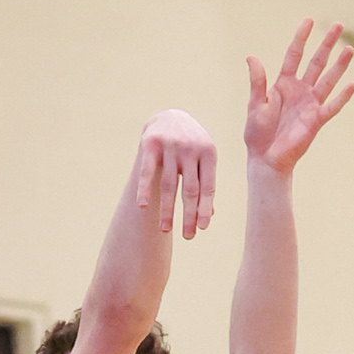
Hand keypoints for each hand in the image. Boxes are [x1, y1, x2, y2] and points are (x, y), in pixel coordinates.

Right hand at [136, 108, 215, 238]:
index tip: (202, 229)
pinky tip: (143, 207)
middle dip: (188, 215)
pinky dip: (145, 189)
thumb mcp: (203, 160)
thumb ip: (206, 183)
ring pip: (169, 184)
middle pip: (190, 189)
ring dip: (167, 210)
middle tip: (188, 237)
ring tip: (166, 230)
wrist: (169, 116)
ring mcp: (171, 144)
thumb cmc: (190, 146)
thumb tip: (208, 216)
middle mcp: (191, 147)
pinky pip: (147, 171)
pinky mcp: (151, 142)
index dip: (205, 208)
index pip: (208, 186)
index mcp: (209, 152)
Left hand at [244, 20, 353, 174]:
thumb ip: (257, 80)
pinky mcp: (316, 120)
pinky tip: (352, 85)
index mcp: (284, 83)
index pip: (294, 55)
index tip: (309, 21)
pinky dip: (342, 97)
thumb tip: (252, 56)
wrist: (266, 158)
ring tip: (349, 50)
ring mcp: (310, 104)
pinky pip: (332, 106)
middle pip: (316, 62)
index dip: (301, 38)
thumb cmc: (257, 132)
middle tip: (338, 26)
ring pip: (327, 80)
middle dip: (327, 44)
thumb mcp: (255, 103)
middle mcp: (300, 90)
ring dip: (339, 66)